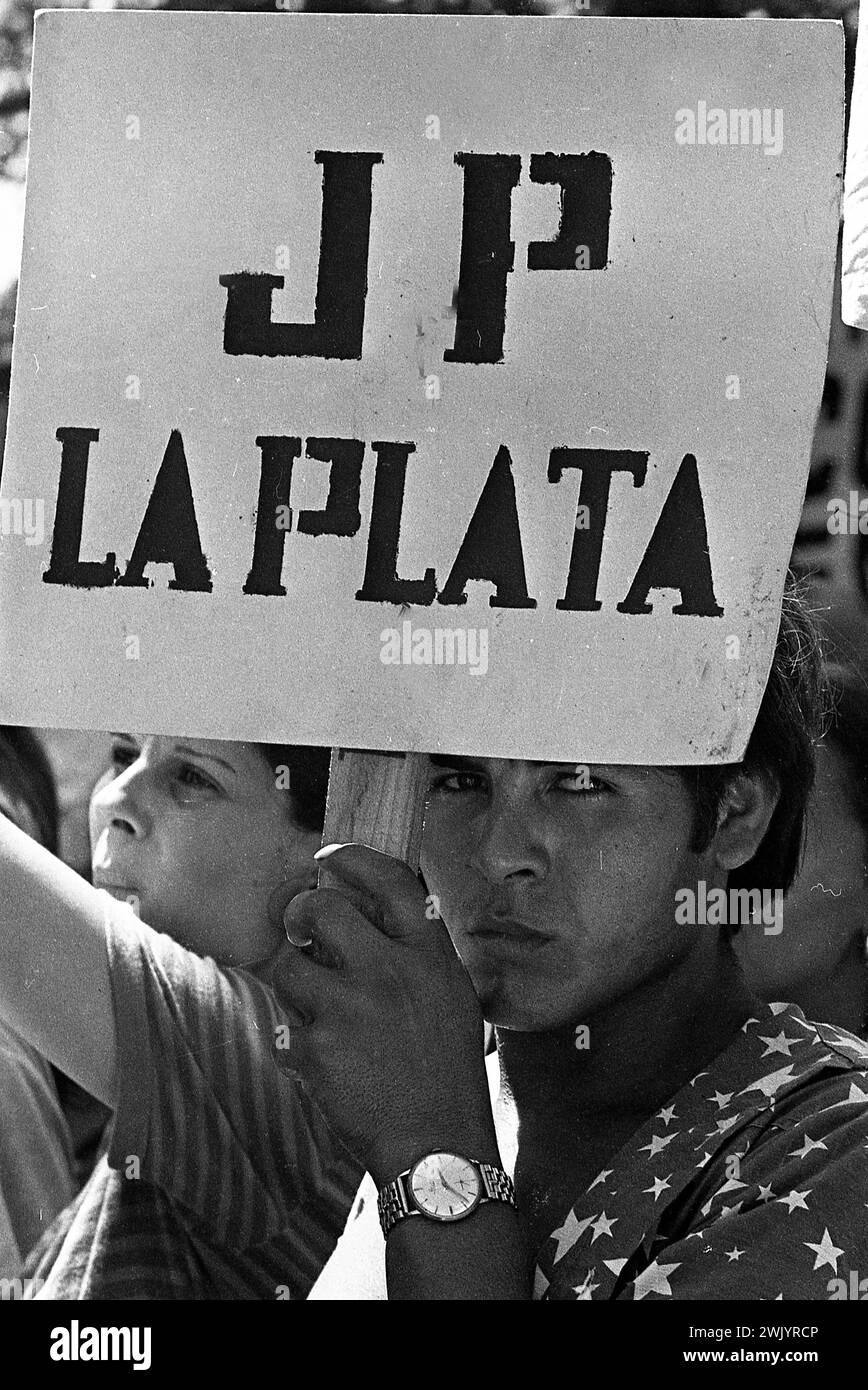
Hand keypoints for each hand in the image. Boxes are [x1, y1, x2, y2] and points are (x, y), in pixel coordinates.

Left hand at [269, 844, 497, 1182]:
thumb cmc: (447, 1072)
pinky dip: (294, 1038)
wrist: (436, 1145)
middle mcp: (389, 972)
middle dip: (301, 913)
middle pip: (321, 909)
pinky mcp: (316, 1048)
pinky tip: (321, 1058)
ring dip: (293, 981)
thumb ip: (417, 954)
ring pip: (288, 965)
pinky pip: (282, 1024)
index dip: (353, 859)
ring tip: (314, 1007)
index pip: (390, 881)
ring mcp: (348, 1009)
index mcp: (428, 957)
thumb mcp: (453, 998)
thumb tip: (371, 917)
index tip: (328, 857)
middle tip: (300, 928)